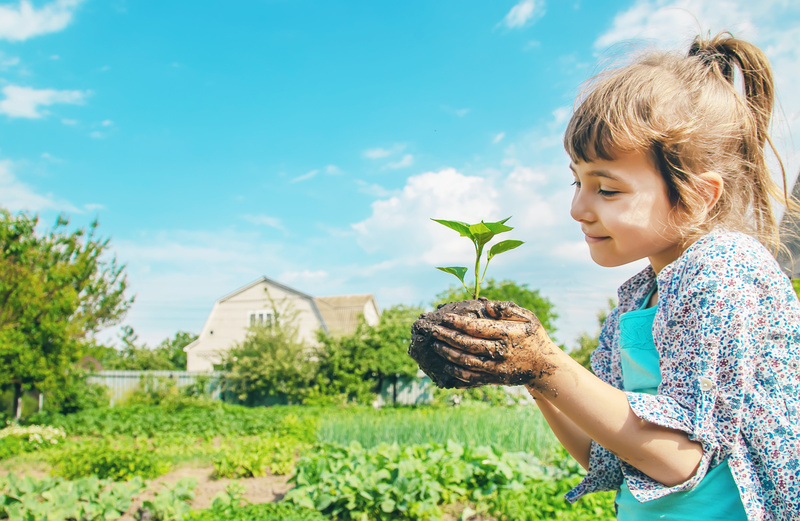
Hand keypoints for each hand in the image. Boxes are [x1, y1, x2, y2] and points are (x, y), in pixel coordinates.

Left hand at [431, 300, 558, 388]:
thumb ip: (506, 309)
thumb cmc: (534, 337)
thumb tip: (486, 305)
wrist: (545, 367)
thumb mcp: (527, 318)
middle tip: (433, 331)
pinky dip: (457, 373)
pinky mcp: (495, 379)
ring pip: (466, 362)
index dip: (458, 323)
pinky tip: (447, 365)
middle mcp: (500, 352)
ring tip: (436, 346)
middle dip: (447, 337)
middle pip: (467, 345)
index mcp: (507, 334)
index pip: (477, 328)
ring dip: (448, 354)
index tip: (445, 318)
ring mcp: (496, 368)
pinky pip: (472, 378)